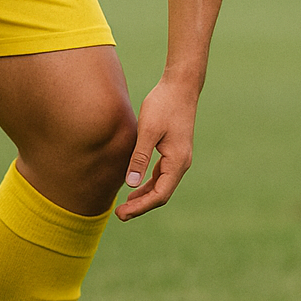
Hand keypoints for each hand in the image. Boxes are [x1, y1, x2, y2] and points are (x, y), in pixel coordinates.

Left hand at [114, 77, 198, 220]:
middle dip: (141, 206)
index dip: (140, 207)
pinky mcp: (174, 151)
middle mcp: (181, 163)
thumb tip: (130, 184)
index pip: (160, 195)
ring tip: (125, 205)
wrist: (180, 86)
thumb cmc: (163, 104)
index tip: (122, 213)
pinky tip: (134, 185)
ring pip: (161, 186)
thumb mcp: (148, 130)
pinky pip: (161, 175)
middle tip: (119, 214)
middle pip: (161, 194)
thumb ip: (139, 157)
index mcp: (177, 162)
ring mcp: (179, 158)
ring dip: (144, 196)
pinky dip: (148, 184)